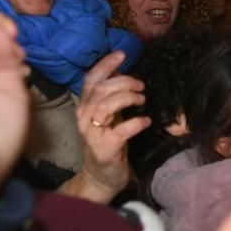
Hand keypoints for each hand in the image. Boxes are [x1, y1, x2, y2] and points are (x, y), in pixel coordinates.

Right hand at [68, 52, 150, 202]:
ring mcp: (93, 134)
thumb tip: (120, 71)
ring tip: (142, 100)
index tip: (122, 54)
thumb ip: (110, 95)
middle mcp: (85, 118)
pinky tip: (146, 120)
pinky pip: (121, 131)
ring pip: (106, 106)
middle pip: (100, 89)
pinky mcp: (105, 148)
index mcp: (85, 107)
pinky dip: (136, 122)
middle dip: (123, 82)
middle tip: (141, 86)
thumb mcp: (108, 115)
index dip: (105, 65)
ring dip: (127, 98)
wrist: (101, 176)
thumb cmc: (108, 142)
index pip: (90, 79)